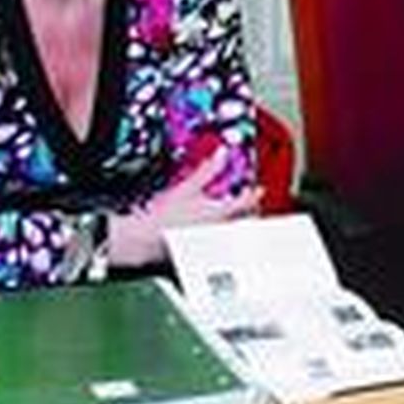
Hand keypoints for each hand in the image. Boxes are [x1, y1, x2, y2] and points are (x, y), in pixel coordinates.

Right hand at [107, 145, 261, 267]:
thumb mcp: (187, 187)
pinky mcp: (202, 250)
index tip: (258, 190)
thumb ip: (208, 170)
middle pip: (245, 220)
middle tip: (252, 204)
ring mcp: (213, 241)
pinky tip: (216, 231)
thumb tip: (221, 154)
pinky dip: (223, 234)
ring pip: (234, 232)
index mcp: (221, 212)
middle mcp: (221, 228)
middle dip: (251, 212)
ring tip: (239, 217)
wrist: (144, 240)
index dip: (253, 195)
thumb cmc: (163, 216)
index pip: (246, 202)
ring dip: (239, 223)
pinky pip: (220, 241)